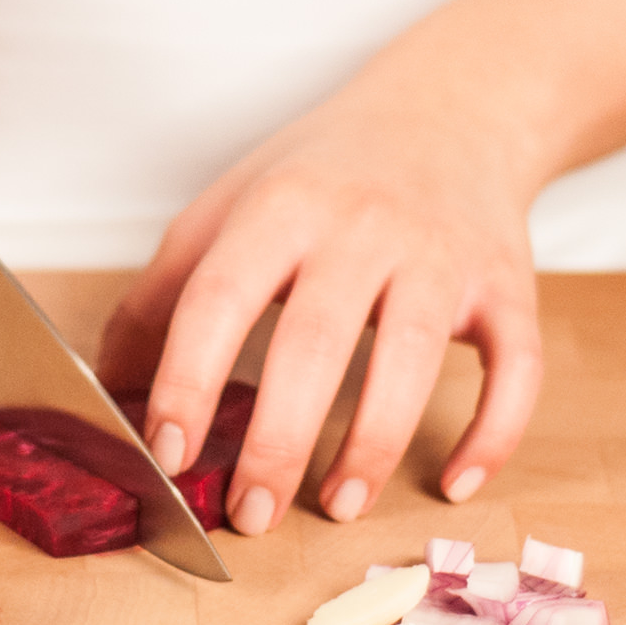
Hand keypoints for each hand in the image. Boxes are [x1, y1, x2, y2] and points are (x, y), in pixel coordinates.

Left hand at [98, 61, 545, 535]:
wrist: (452, 109)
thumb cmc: (325, 175)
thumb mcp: (229, 208)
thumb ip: (163, 294)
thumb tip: (111, 391)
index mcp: (280, 208)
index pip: (219, 299)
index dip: (187, 381)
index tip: (167, 453)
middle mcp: (364, 226)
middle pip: (314, 342)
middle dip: (279, 442)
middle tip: (250, 515)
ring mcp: (443, 255)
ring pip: (413, 360)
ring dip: (373, 446)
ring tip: (338, 508)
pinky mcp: (508, 285)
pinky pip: (514, 368)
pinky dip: (492, 433)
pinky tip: (454, 482)